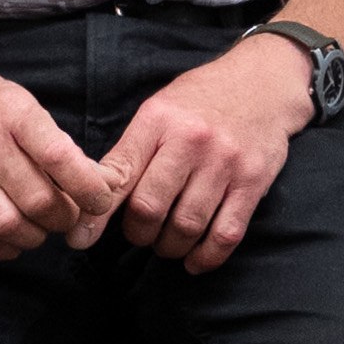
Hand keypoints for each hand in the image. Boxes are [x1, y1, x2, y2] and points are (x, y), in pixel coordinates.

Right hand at [0, 51, 120, 260]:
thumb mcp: (28, 107)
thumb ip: (61, 146)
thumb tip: (103, 185)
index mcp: (14, 114)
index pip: (59, 158)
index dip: (88, 187)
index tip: (100, 199)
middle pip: (37, 200)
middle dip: (65, 216)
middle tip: (70, 213)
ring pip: (9, 225)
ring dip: (38, 235)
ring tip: (43, 224)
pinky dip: (9, 246)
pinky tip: (19, 233)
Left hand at [101, 35, 317, 272]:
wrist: (263, 82)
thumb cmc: (200, 101)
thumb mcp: (159, 111)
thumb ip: (130, 152)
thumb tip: (94, 197)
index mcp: (158, 120)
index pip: (118, 175)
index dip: (96, 214)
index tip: (80, 237)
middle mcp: (190, 140)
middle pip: (150, 208)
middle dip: (138, 234)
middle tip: (140, 234)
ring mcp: (224, 162)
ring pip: (186, 226)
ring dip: (170, 247)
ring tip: (166, 243)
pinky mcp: (253, 182)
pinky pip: (226, 234)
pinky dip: (206, 257)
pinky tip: (194, 261)